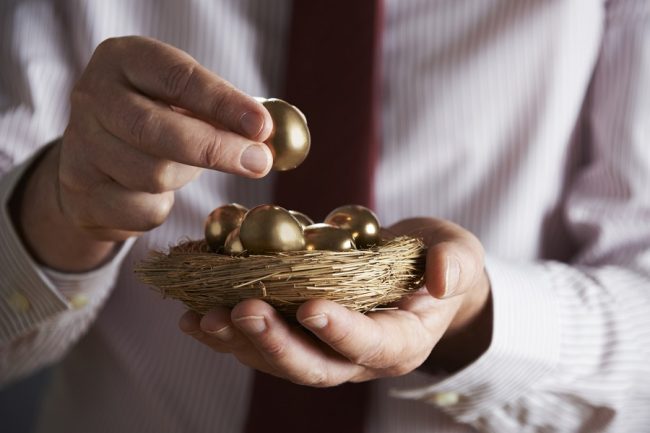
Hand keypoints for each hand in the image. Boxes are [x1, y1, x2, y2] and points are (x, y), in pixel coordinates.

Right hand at [12, 36, 272, 270]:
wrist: (92, 160)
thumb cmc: (155, 121)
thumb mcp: (182, 102)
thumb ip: (222, 112)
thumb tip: (268, 138)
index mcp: (123, 60)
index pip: (177, 78)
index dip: (223, 103)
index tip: (262, 126)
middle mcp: (92, 98)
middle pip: (155, 130)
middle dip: (215, 149)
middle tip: (258, 162)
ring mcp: (80, 148)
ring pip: (151, 175)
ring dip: (185, 178)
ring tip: (186, 168)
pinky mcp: (82, 194)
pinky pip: (143, 211)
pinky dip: (163, 206)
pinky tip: (157, 192)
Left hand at [179, 217, 491, 385]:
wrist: (416, 275)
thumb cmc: (439, 262)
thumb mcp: (458, 254)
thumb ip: (454, 264)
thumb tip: (440, 279)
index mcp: (401, 340)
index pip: (371, 344)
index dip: (340, 330)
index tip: (310, 307)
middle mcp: (358, 358)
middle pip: (314, 366)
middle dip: (275, 343)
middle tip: (241, 311)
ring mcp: (325, 352)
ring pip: (279, 361)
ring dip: (239, 342)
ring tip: (202, 317)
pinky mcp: (300, 338)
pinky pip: (262, 344)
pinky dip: (228, 333)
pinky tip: (194, 316)